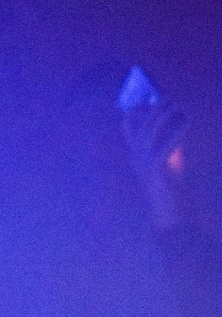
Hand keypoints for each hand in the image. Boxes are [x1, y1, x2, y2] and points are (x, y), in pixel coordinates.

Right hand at [122, 100, 186, 228]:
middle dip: (154, 109)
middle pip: (142, 125)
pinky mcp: (157, 167)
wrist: (170, 217)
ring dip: (165, 115)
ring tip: (176, 107)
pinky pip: (168, 143)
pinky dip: (178, 130)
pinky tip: (187, 122)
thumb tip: (177, 128)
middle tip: (166, 98)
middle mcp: (136, 157)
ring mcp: (145, 162)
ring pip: (152, 130)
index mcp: (136, 157)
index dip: (136, 111)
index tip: (144, 99)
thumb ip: (168, 149)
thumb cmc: (170, 194)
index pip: (128, 128)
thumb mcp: (167, 167)